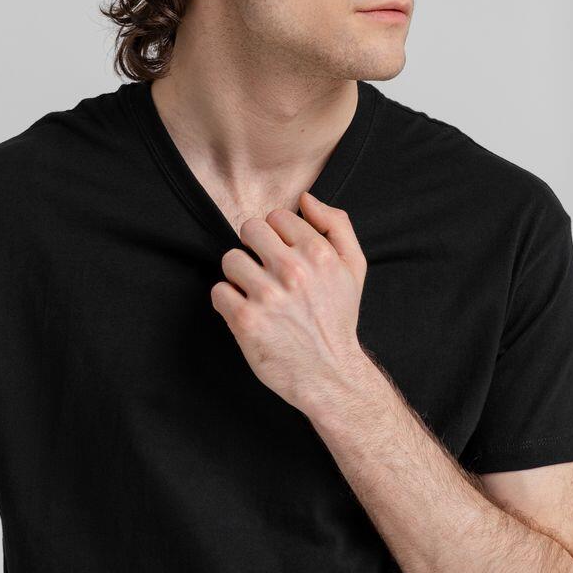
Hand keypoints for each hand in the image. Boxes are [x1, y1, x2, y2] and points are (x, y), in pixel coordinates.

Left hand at [210, 191, 368, 414]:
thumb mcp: (354, 266)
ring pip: (230, 258)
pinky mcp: (246, 320)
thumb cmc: (338, 318)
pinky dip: (227, 301)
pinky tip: (246, 311)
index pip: (277, 216)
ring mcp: (268, 296)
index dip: (277, 234)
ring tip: (255, 291)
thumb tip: (306, 198)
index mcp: (319, 253)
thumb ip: (336, 224)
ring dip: (238, 274)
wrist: (329, 373)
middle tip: (263, 269)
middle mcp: (293, 271)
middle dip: (253, 246)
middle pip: (249, 228)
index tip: (283, 254)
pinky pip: (218, 291)